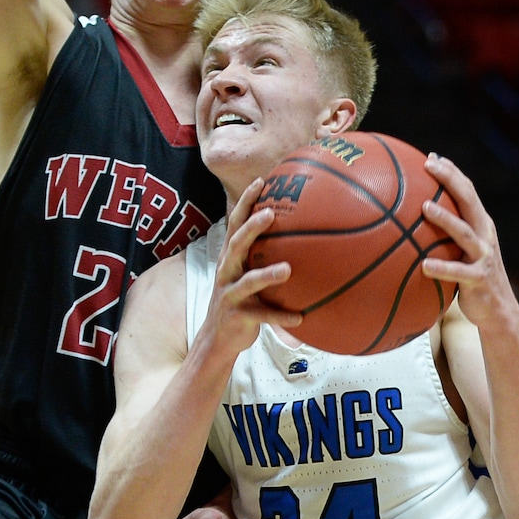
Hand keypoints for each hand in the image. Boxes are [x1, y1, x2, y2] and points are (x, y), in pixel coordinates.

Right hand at [204, 177, 301, 353]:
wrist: (218, 338)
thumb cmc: (240, 300)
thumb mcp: (247, 273)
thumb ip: (264, 254)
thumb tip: (301, 231)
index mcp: (230, 258)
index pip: (235, 224)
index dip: (245, 202)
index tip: (261, 181)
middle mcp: (226, 272)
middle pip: (236, 245)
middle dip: (251, 228)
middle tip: (270, 213)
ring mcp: (230, 295)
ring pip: (247, 282)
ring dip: (266, 275)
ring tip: (288, 270)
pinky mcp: (237, 317)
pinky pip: (261, 316)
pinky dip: (280, 316)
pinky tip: (300, 317)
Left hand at [421, 153, 517, 329]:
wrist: (498, 310)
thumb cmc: (471, 276)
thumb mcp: (460, 251)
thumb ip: (444, 234)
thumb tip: (411, 220)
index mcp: (480, 225)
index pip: (467, 191)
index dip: (451, 172)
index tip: (431, 157)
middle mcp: (484, 235)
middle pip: (469, 201)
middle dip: (451, 180)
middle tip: (429, 166)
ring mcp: (483, 256)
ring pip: (464, 233)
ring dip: (445, 218)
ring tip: (424, 207)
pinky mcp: (478, 279)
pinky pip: (459, 272)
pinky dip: (443, 268)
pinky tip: (424, 266)